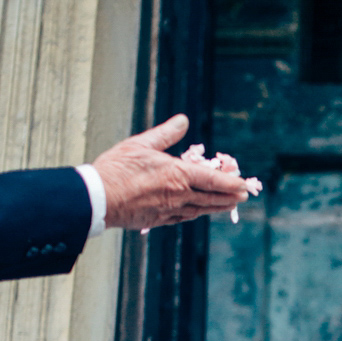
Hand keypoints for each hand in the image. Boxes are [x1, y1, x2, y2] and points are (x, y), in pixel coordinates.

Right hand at [94, 114, 251, 229]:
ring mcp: (170, 210)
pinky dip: (196, 214)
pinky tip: (199, 212)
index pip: (212, 180)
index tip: (243, 184)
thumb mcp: (141, 144)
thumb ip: (166, 134)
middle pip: (211, 198)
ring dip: (217, 207)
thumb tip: (183, 120)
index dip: (230, 183)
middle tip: (242, 197)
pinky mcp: (159, 220)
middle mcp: (178, 195)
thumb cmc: (117, 169)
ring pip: (200, 209)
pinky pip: (184, 218)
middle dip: (229, 197)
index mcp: (177, 175)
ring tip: (228, 205)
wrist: (99, 198)